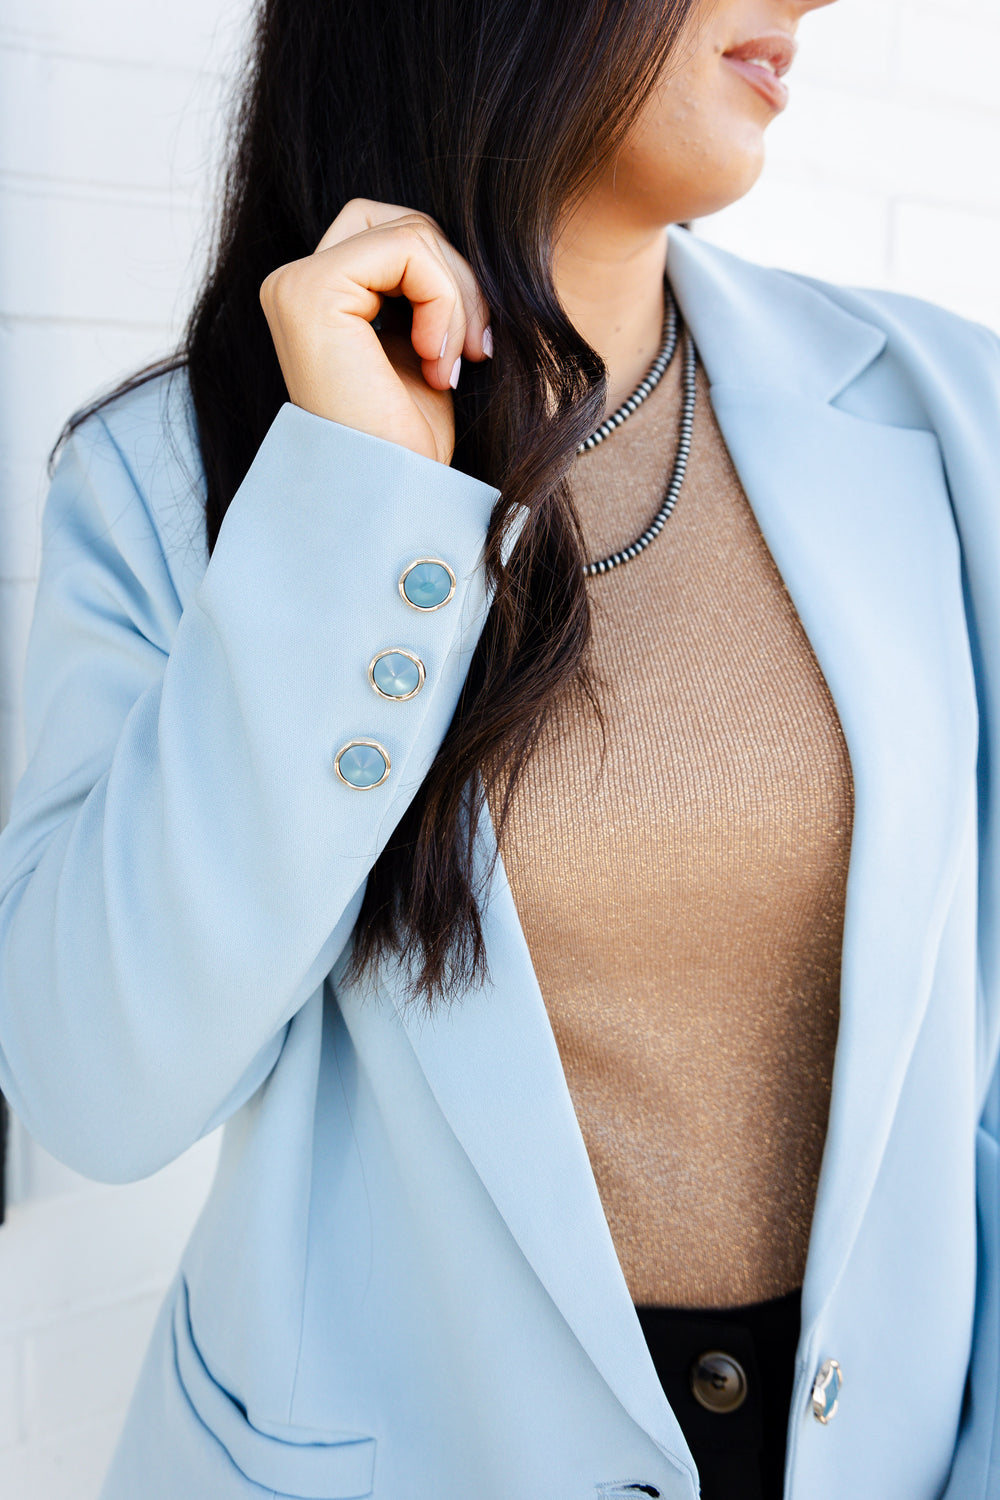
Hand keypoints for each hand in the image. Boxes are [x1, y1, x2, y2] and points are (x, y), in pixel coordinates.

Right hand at [259, 198, 492, 465]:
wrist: (393, 494)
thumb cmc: (410, 440)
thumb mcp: (426, 349)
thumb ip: (430, 291)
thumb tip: (477, 245)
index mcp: (319, 298)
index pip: (397, 238)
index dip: (449, 281)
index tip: (475, 350)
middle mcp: (293, 283)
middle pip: (403, 223)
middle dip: (458, 280)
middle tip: (476, 351)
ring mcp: (295, 284)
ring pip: (411, 232)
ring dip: (457, 298)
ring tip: (449, 365)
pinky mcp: (311, 291)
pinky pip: (408, 249)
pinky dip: (444, 300)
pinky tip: (435, 359)